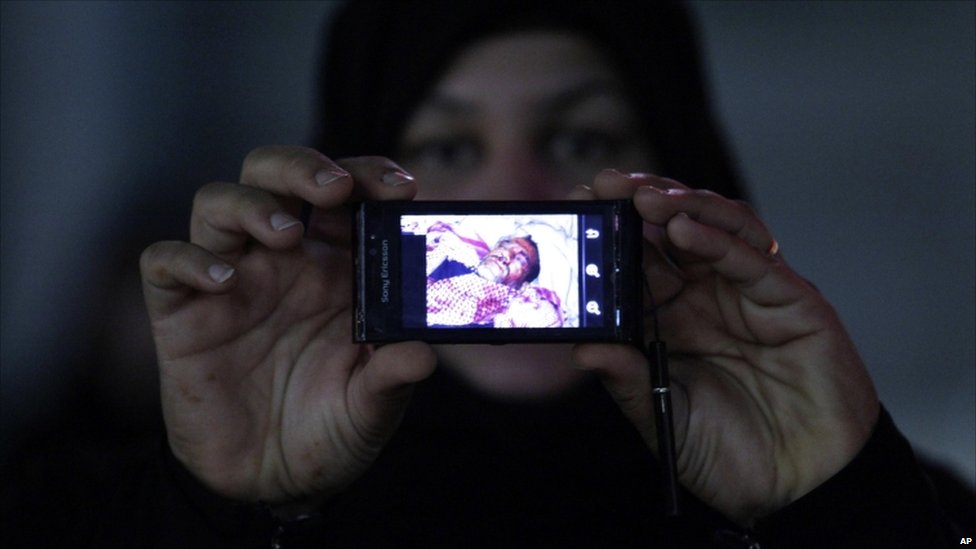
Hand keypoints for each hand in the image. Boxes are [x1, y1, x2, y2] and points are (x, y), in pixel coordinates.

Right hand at [140, 147, 435, 503]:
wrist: (271, 483)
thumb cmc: (329, 430)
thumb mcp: (372, 407)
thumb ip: (393, 376)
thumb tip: (424, 354)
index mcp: (336, 267)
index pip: (347, 194)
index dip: (370, 175)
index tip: (402, 187)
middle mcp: (282, 262)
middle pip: (276, 176)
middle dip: (303, 167)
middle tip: (336, 188)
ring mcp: (230, 281)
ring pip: (219, 203)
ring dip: (251, 203)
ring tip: (286, 232)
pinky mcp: (181, 314)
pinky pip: (165, 263)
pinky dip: (189, 259)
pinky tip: (225, 281)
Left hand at [572, 170, 879, 523]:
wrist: (803, 488)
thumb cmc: (733, 452)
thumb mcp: (663, 417)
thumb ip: (627, 381)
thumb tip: (583, 351)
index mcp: (671, 320)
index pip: (637, 262)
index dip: (610, 235)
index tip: (577, 211)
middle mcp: (708, 298)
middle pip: (673, 231)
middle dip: (639, 202)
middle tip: (604, 185)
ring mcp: (750, 294)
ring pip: (717, 228)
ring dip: (680, 204)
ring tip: (642, 196)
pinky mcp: (792, 300)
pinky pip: (753, 259)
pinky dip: (719, 238)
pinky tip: (685, 228)